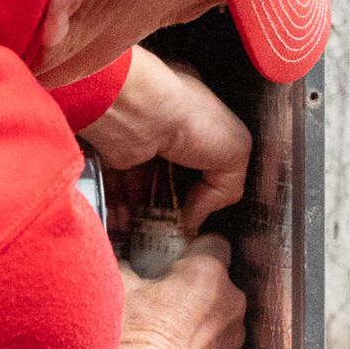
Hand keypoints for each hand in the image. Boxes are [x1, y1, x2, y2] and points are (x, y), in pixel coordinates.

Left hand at [81, 48, 251, 227]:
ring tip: (147, 235)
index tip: (199, 211)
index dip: (206, 184)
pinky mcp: (113, 154)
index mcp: (201, 116)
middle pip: (173, 174)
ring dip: (144, 212)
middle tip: (172, 230)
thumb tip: (194, 218)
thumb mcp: (235, 152)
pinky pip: (116, 185)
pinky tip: (125, 226)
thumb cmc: (194, 122)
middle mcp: (168, 125)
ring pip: (143, 184)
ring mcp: (140, 140)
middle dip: (173, 204)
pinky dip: (119, 208)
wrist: (140, 113)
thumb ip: (226, 189)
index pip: (207, 154)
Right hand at [117, 238, 246, 348]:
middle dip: (196, 285)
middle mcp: (230, 300)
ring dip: (202, 316)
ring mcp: (232, 336)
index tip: (179, 256)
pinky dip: (201, 344)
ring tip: (169, 327)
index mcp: (207, 272)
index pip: (215, 241)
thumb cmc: (131, 338)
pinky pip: (217, 344)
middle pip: (219, 280)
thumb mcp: (121, 288)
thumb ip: (129, 267)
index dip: (195, 246)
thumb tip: (126, 264)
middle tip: (166, 293)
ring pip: (221, 314)